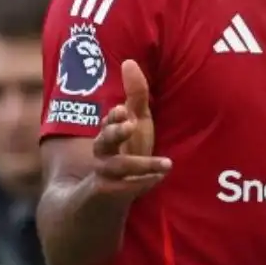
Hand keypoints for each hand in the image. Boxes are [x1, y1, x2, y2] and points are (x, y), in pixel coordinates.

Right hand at [89, 61, 171, 198]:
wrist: (98, 203)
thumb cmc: (124, 155)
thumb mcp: (134, 125)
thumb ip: (136, 96)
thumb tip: (129, 61)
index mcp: (108, 135)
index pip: (109, 123)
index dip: (115, 118)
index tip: (123, 111)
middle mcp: (103, 154)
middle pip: (104, 141)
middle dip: (115, 132)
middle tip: (130, 124)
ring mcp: (104, 176)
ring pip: (117, 168)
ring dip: (141, 164)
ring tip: (167, 164)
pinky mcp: (109, 196)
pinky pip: (124, 190)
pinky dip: (142, 184)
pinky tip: (160, 178)